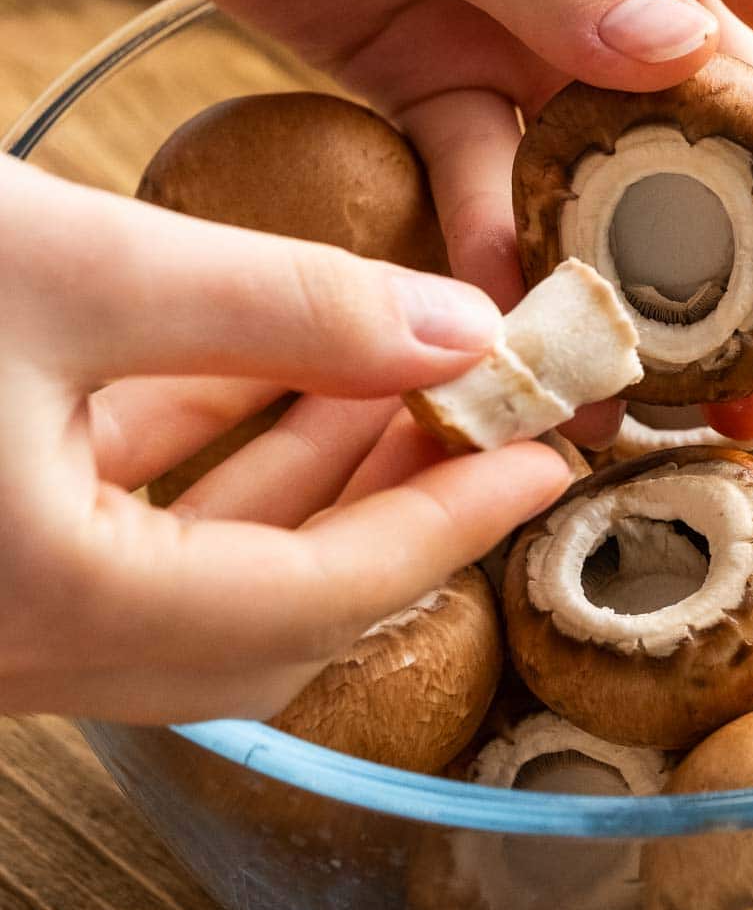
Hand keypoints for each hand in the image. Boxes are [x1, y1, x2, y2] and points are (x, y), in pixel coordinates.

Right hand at [0, 158, 568, 722]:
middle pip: (275, 614)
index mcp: (58, 608)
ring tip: (404, 383)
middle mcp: (27, 642)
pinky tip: (270, 371)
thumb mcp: (78, 267)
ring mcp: (4, 607)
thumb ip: (281, 305)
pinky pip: (127, 534)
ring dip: (309, 478)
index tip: (542, 462)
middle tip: (485, 425)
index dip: (449, 525)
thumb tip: (458, 331)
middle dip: (393, 512)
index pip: (320, 598)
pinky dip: (210, 458)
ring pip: (203, 574)